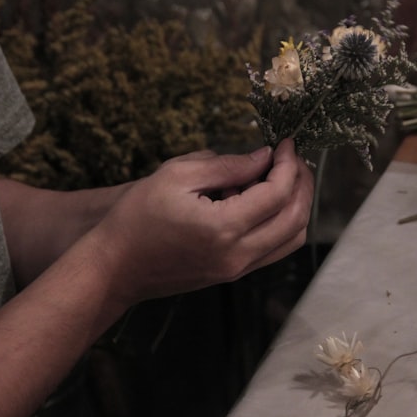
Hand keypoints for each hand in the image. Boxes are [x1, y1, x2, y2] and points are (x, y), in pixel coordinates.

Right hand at [85, 139, 312, 304]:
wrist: (115, 267)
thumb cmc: (136, 217)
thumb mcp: (176, 176)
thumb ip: (226, 166)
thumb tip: (264, 157)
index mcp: (223, 228)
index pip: (278, 193)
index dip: (288, 164)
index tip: (285, 142)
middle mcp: (238, 255)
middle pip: (295, 218)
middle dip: (301, 182)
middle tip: (291, 157)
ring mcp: (238, 269)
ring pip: (292, 238)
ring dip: (295, 204)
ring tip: (278, 176)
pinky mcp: (233, 274)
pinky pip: (274, 248)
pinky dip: (279, 221)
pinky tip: (257, 199)